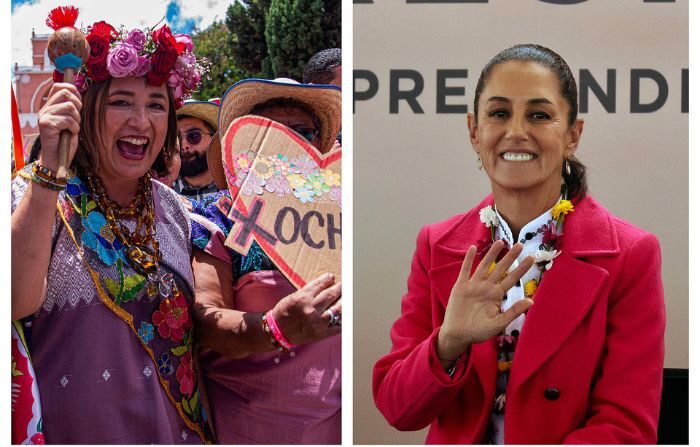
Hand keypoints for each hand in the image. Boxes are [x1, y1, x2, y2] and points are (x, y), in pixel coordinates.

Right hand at [37, 83, 81, 170]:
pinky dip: (74, 128)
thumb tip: (78, 92)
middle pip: (66, 93)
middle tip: (76, 119)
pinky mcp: (46, 123)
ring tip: (72, 128)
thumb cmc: (66, 140)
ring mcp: (44, 115)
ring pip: (69, 107)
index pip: (59, 86)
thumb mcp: (71, 120)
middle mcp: (45, 108)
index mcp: (50, 106)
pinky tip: (69, 134)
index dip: (73, 90)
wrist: (57, 158)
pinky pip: (68, 120)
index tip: (79, 103)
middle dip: (78, 106)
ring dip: (76, 119)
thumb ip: (72, 107)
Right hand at [271, 273, 341, 344]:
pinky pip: (337, 326)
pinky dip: (344, 319)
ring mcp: (318, 323)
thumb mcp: (293, 297)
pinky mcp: (321, 334)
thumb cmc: (284, 313)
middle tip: (345, 284)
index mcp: (302, 298)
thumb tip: (326, 284)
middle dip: (340, 288)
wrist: (277, 332)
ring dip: (345, 301)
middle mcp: (311, 310)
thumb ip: (309, 291)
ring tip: (348, 296)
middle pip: (331, 295)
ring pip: (337, 309)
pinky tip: (347, 314)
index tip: (332, 276)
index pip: (320, 284)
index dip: (328, 279)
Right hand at [437, 240, 533, 363]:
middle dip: (510, 257)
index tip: (531, 258)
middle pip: (500, 269)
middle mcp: (486, 287)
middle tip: (520, 244)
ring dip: (492, 254)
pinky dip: (469, 259)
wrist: (458, 334)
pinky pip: (465, 270)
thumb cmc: (478, 331)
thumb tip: (531, 301)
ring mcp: (473, 285)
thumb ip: (513, 312)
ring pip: (484, 266)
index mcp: (496, 296)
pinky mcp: (461, 286)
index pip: (511, 279)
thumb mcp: (498, 324)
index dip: (521, 269)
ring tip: (500, 242)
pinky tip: (473, 248)